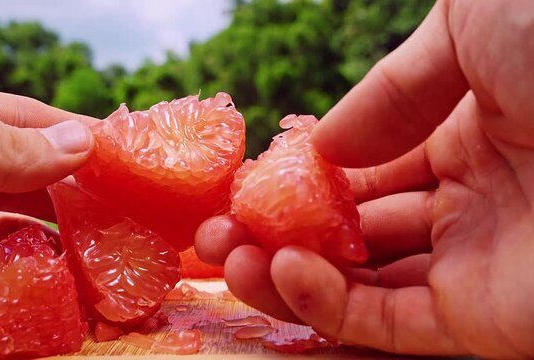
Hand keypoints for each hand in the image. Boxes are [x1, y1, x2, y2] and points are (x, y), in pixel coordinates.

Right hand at [196, 0, 533, 357]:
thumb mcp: (469, 27)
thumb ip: (392, 88)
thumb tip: (328, 142)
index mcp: (467, 132)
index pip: (363, 170)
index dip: (301, 181)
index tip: (247, 186)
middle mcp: (469, 201)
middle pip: (352, 232)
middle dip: (277, 232)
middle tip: (214, 233)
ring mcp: (477, 264)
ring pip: (361, 284)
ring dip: (285, 275)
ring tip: (225, 258)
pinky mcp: (490, 321)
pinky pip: (391, 321)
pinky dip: (330, 306)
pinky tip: (284, 272)